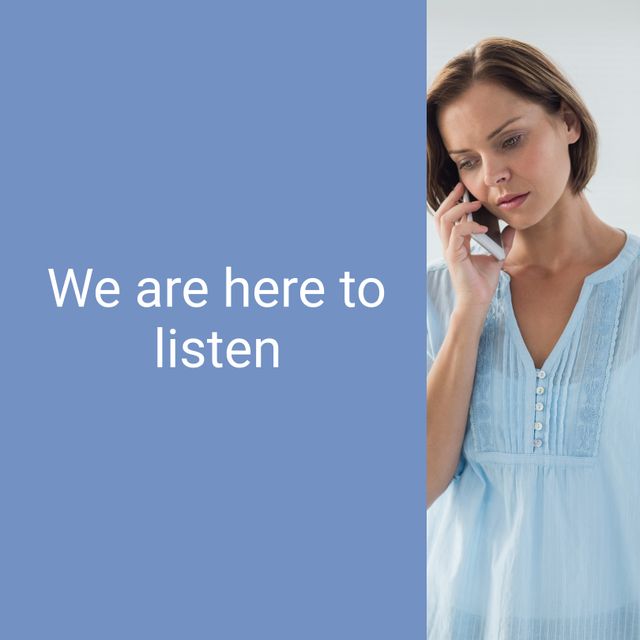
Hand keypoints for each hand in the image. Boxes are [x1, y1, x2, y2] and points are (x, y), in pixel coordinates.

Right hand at [432, 182, 514, 309]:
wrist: (478, 300)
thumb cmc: (483, 282)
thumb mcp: (496, 256)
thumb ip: (502, 241)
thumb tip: (512, 227)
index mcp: (456, 243)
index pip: (449, 217)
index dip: (454, 202)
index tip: (464, 190)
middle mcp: (449, 244)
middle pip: (441, 215)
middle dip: (450, 198)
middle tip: (461, 187)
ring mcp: (449, 249)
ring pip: (445, 220)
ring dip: (460, 208)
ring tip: (475, 204)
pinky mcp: (454, 255)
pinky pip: (457, 233)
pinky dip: (470, 226)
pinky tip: (483, 228)